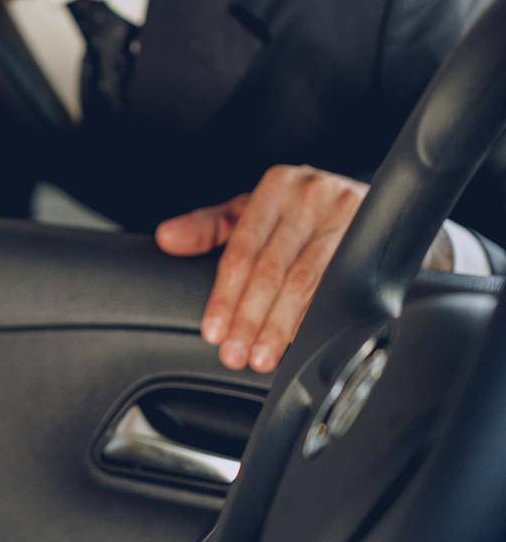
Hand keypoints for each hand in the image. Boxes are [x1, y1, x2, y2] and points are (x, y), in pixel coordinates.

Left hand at [155, 164, 366, 373]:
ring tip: (261, 356)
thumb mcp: (252, 210)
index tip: (213, 331)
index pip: (243, 249)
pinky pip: (341, 288)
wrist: (373, 204)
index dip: (226, 294)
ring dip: (281, 326)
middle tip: (235, 353)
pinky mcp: (376, 240)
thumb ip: (208, 227)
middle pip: (272, 269)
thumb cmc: (301, 210)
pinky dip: (317, 318)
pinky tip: (301, 341)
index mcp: (277, 185)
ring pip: (306, 282)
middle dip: (250, 318)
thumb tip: (166, 238)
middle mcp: (312, 196)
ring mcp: (348, 216)